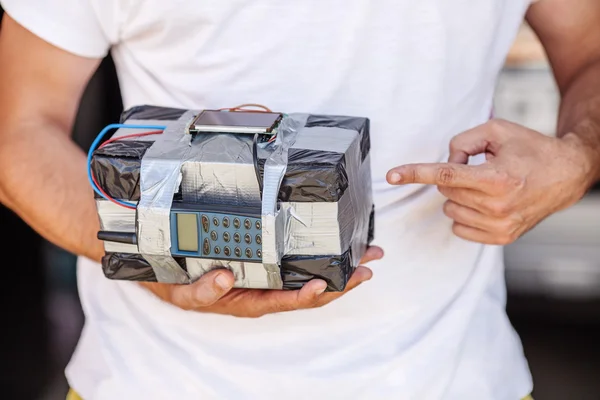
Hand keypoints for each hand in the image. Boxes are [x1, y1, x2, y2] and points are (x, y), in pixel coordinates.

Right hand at [141, 246, 382, 317]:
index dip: (309, 295)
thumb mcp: (189, 294)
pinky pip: (299, 261)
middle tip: (369, 264)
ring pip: (311, 274)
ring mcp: (272, 277)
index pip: (288, 300)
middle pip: (311, 289)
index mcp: (253, 301)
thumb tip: (226, 279)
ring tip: (366, 252)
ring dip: (341, 266)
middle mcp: (268, 291)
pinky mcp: (269, 261)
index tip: (328, 283)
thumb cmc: (186, 287)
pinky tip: (339, 245)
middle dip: (343, 280)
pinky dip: (321, 254)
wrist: (176, 277)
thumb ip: (206, 291)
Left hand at [386, 119, 594, 244]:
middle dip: (454, 177)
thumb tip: (447, 161)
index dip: (415, 173)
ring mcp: (499, 225)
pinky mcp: (501, 238)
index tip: (392, 175)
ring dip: (459, 196)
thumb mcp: (497, 131)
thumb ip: (464, 140)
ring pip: (450, 209)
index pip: (444, 175)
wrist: (566, 174)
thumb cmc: (533, 150)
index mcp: (495, 178)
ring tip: (487, 186)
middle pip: (445, 191)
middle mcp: (496, 206)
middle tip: (479, 168)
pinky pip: (460, 227)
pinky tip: (485, 203)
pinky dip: (465, 213)